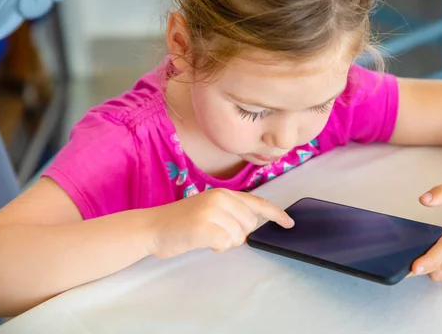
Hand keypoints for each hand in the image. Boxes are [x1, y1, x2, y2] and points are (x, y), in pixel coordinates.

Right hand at [148, 189, 293, 257]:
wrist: (152, 227)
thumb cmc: (181, 221)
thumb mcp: (209, 208)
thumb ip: (230, 212)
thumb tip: (250, 225)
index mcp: (223, 193)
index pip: (257, 203)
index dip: (275, 214)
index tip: (289, 223)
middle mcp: (220, 198)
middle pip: (249, 225)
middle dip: (237, 234)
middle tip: (215, 231)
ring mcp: (212, 211)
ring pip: (239, 237)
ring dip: (225, 242)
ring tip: (205, 234)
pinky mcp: (204, 226)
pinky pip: (226, 243)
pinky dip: (216, 247)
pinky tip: (202, 241)